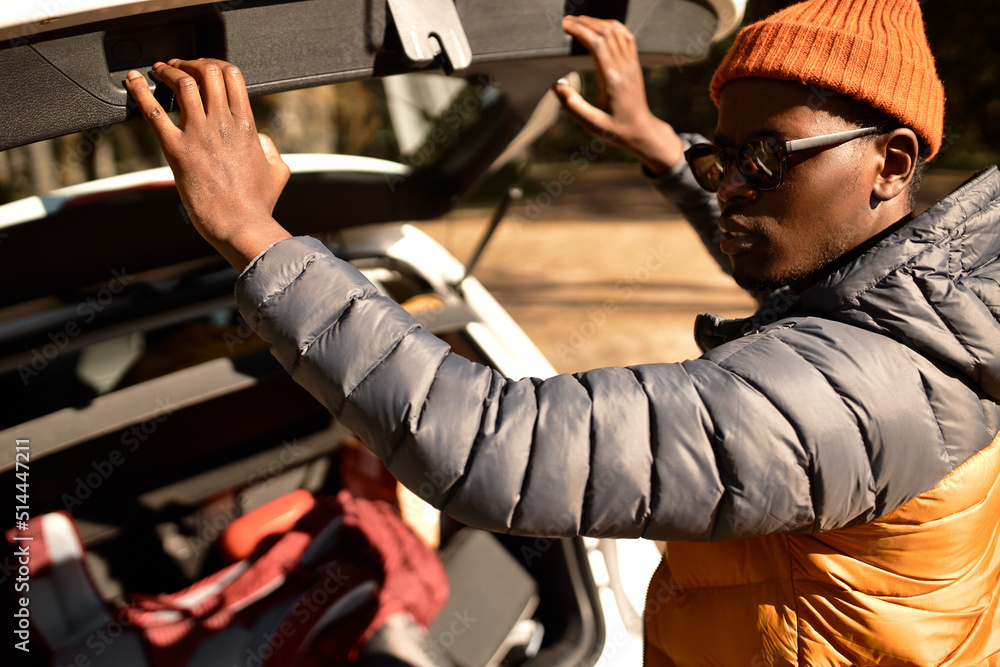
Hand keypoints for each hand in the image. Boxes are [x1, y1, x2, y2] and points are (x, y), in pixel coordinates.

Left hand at [125, 59, 290, 270]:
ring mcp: (199, 135)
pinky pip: (153, 113)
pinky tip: (132, 82)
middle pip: (208, 72)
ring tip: (160, 70)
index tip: (204, 68)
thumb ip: (269, 147)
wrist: (241, 225)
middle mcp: (223, 124)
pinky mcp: (177, 151)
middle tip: (180, 67)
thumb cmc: (259, 204)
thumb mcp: (278, 171)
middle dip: (191, 63)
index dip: (215, 65)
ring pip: (183, 83)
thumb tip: (259, 138)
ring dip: (169, 71)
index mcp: (247, 126)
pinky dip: (139, 92)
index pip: (232, 76)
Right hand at [555, 15, 684, 174]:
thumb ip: (573, 106)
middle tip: (567, 21)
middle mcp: (624, 67)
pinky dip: (613, 26)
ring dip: (597, 22)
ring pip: (616, 31)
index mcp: (612, 79)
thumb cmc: (616, 129)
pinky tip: (601, 26)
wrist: (641, 130)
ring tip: (580, 21)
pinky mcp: (634, 64)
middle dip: (585, 22)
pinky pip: (626, 36)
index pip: (597, 44)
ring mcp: (631, 64)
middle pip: (605, 32)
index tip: (565, 25)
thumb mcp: (591, 124)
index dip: (580, 30)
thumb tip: (556, 86)